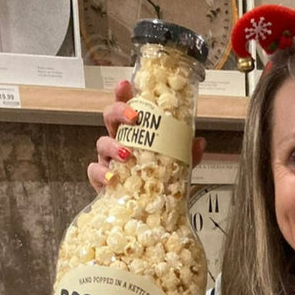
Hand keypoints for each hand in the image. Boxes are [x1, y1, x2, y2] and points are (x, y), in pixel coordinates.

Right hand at [87, 80, 206, 192]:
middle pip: (110, 118)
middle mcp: (118, 142)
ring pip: (101, 143)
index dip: (123, 94)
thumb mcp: (176, 166)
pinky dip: (102, 174)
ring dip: (112, 146)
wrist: (145, 209)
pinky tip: (112, 178)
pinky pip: (95, 171)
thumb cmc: (155, 181)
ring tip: (126, 154)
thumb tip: (199, 142)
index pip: (127, 108)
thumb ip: (186, 154)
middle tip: (134, 118)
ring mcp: (108, 159)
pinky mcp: (101, 179)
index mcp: (134, 134)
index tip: (126, 85)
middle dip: (119, 112)